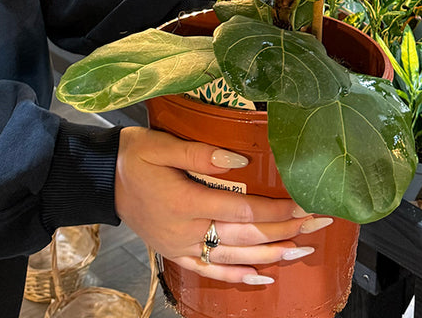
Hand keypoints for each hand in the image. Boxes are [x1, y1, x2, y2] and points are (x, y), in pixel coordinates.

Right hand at [114, 126, 332, 284]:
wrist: (102, 180)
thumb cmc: (134, 156)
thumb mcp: (162, 145)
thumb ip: (200, 154)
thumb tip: (239, 160)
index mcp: (186, 203)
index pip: (243, 209)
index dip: (277, 209)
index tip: (305, 203)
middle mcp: (187, 231)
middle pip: (246, 235)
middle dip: (285, 230)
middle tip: (319, 223)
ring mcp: (182, 246)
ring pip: (235, 256)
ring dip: (271, 254)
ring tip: (303, 250)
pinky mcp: (177, 253)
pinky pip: (211, 271)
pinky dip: (237, 276)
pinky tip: (262, 277)